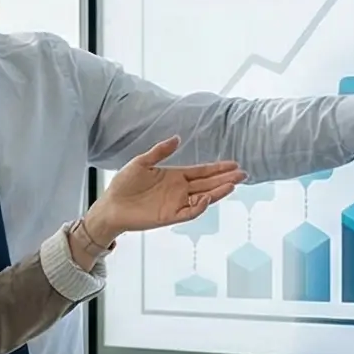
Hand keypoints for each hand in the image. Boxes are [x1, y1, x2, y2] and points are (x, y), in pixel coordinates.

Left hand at [85, 138, 246, 238]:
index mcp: (175, 176)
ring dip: (217, 191)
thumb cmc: (124, 184)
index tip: (233, 163)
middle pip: (208, 183)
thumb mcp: (142, 162)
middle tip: (242, 174)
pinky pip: (189, 211)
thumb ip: (160, 151)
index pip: (202, 172)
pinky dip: (199, 206)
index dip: (217, 168)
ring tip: (232, 184)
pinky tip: (207, 197)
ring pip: (203, 197)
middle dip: (225, 178)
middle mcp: (179, 190)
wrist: (111, 205)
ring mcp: (176, 203)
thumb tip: (177, 138)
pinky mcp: (169, 216)